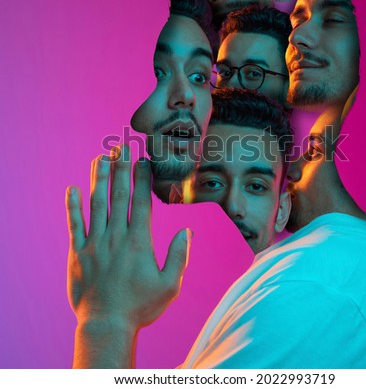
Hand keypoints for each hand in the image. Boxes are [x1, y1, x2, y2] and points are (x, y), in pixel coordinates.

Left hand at [65, 145, 191, 366]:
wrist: (106, 325)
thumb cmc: (141, 307)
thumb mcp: (170, 285)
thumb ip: (179, 256)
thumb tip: (187, 231)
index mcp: (139, 242)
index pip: (141, 202)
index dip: (142, 178)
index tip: (143, 160)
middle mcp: (116, 237)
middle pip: (118, 195)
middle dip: (120, 169)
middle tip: (121, 147)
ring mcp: (95, 243)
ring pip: (96, 204)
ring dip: (98, 179)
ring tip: (100, 158)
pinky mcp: (78, 253)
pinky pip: (74, 225)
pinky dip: (72, 206)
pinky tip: (72, 189)